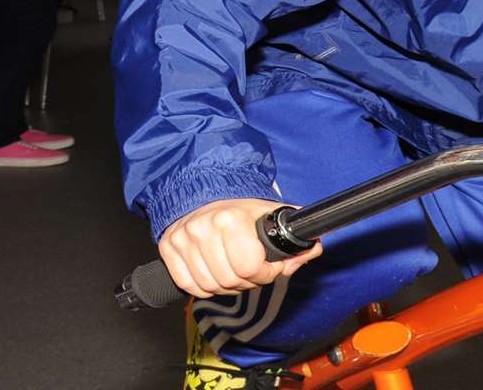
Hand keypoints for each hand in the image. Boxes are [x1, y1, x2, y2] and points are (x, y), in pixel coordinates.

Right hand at [157, 198, 321, 297]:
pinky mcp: (168, 248)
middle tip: (250, 269)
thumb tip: (314, 248)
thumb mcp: (270, 217)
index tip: (267, 265)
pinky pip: (188, 285)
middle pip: (230, 281)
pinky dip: (202, 286)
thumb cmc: (239, 209)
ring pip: (209, 287)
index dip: (265, 273)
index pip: (250, 268)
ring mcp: (182, 238)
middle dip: (246, 281)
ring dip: (225, 286)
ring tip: (231, 269)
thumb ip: (295, 238)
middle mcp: (202, 227)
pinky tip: (212, 271)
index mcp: (229, 218)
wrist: (203, 195)